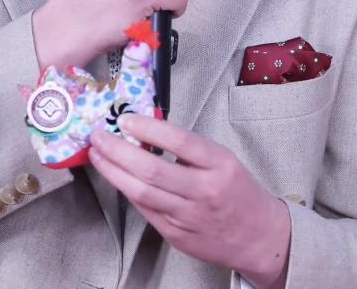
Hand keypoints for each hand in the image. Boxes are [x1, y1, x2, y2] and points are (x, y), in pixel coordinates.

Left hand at [88, 114, 290, 287]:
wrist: (259, 236)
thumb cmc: (238, 190)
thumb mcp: (223, 158)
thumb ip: (189, 148)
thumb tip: (148, 131)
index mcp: (219, 165)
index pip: (180, 142)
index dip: (149, 129)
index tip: (126, 119)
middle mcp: (203, 191)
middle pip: (153, 170)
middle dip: (118, 151)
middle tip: (99, 136)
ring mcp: (188, 217)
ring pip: (142, 193)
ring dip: (114, 172)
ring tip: (97, 155)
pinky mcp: (176, 236)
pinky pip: (145, 210)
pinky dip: (127, 191)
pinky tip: (116, 177)